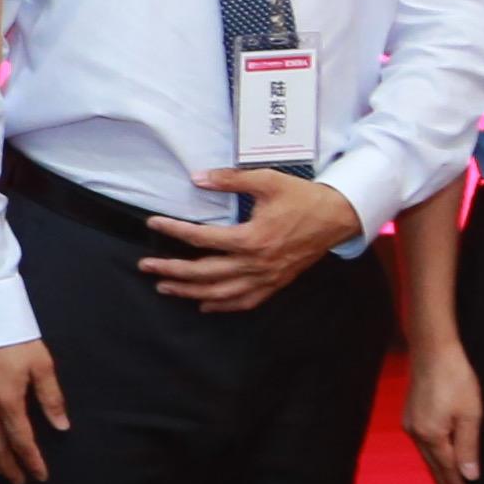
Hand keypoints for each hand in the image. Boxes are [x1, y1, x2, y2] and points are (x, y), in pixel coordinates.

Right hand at [0, 338, 64, 483]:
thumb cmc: (13, 337)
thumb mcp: (41, 363)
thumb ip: (52, 397)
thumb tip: (62, 426)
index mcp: (8, 400)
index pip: (22, 440)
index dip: (32, 461)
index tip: (41, 475)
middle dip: (11, 467)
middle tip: (20, 482)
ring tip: (3, 472)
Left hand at [142, 169, 362, 310]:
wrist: (337, 217)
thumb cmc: (302, 197)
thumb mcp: (267, 180)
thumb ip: (230, 179)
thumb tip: (197, 177)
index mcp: (251, 238)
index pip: (202, 238)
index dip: (174, 230)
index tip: (152, 224)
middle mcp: (256, 263)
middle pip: (204, 273)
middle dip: (172, 271)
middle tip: (146, 266)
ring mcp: (266, 277)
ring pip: (221, 293)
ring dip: (190, 292)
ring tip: (164, 287)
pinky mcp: (275, 284)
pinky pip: (245, 301)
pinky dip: (222, 306)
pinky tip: (204, 306)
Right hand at [400, 337, 483, 483]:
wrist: (432, 352)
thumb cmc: (455, 379)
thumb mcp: (470, 415)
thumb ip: (469, 447)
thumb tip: (469, 474)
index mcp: (432, 436)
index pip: (447, 469)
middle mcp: (416, 433)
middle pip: (433, 466)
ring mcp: (410, 423)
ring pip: (426, 456)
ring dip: (438, 471)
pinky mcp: (410, 414)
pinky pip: (422, 444)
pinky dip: (431, 456)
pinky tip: (437, 457)